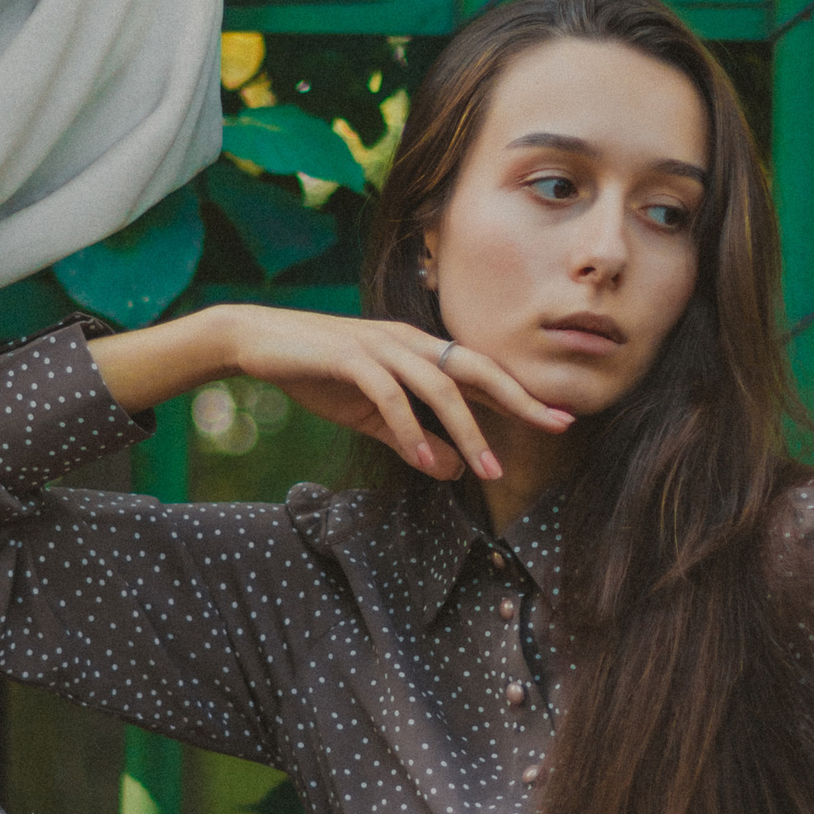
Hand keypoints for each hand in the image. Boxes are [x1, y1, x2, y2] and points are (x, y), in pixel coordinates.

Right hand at [88, 305, 572, 483]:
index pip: (480, 373)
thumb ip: (412, 440)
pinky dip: (408, 428)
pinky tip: (421, 459)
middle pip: (476, 369)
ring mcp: (381, 346)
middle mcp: (408, 341)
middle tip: (557, 425)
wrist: (255, 341)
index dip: (520, 395)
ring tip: (488, 472)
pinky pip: (389, 396)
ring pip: (439, 387)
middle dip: (518, 399)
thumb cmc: (316, 373)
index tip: (558, 418)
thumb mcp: (371, 416)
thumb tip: (454, 470)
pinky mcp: (350, 357)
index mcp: (418, 349)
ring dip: (467, 430)